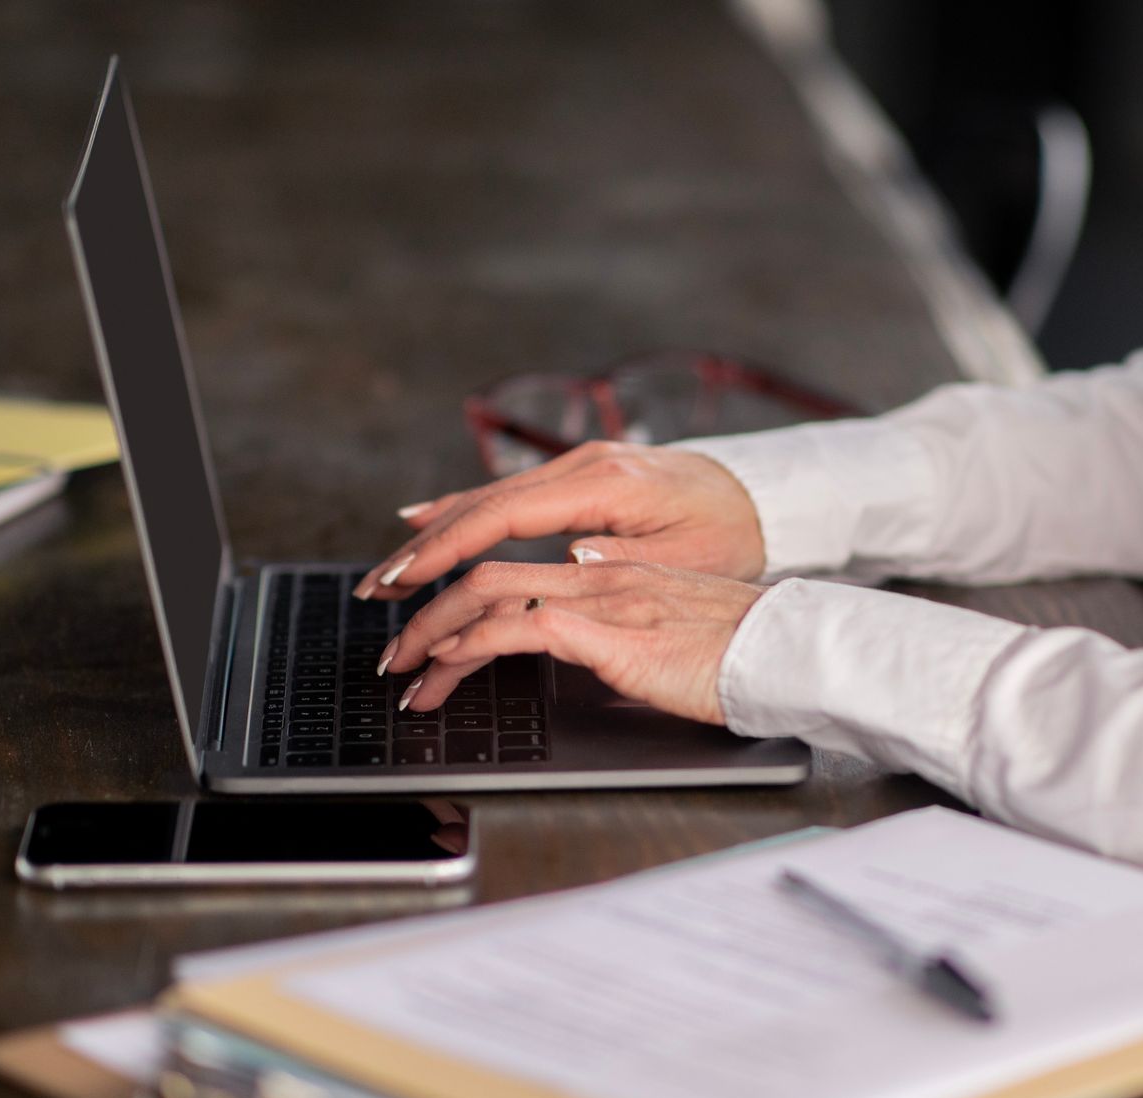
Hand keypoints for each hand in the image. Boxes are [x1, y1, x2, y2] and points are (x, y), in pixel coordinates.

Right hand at [354, 442, 764, 599]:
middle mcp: (583, 465)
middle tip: (376, 588)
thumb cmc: (733, 532)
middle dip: (423, 547)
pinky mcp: (582, 476)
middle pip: (482, 503)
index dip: (447, 547)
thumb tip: (570, 559)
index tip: (406, 578)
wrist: (766, 493)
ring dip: (435, 533)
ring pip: (489, 497)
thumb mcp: (687, 558)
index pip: (503, 514)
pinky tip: (427, 521)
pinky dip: (464, 512)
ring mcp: (579, 466)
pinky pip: (509, 494)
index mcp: (604, 483)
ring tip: (389, 569)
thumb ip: (626, 560)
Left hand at [378, 559, 764, 724]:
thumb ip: (622, 629)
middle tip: (392, 656)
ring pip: (490, 594)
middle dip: (425, 612)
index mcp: (611, 570)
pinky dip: (472, 646)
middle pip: (486, 574)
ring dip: (433, 632)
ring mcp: (604, 597)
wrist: (789, 652)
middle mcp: (599, 572)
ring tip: (403, 671)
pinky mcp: (612, 633)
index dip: (458, 593)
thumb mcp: (669, 634)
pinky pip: (520, 628)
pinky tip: (447, 667)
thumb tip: (580, 640)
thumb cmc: (741, 653)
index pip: (514, 569)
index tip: (425, 632)